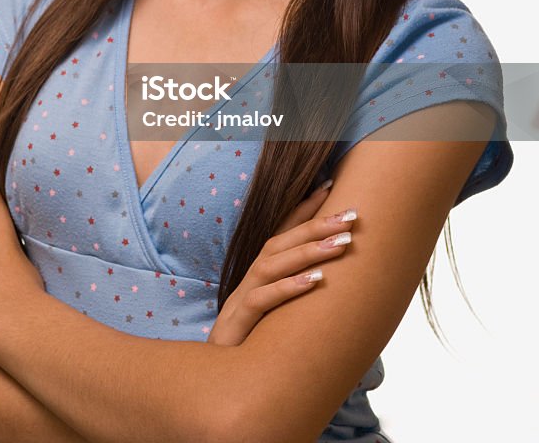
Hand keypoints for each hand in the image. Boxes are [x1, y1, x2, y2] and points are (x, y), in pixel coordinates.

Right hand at [206, 181, 356, 345]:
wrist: (215, 380)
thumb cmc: (251, 344)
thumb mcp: (277, 313)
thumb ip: (297, 293)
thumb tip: (336, 279)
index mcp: (260, 273)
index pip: (283, 232)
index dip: (304, 208)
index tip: (329, 186)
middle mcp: (251, 279)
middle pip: (282, 241)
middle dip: (317, 224)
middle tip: (350, 214)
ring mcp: (242, 298)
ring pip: (273, 263)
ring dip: (308, 250)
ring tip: (342, 242)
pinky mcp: (239, 323)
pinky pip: (264, 300)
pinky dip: (288, 287)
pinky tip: (315, 281)